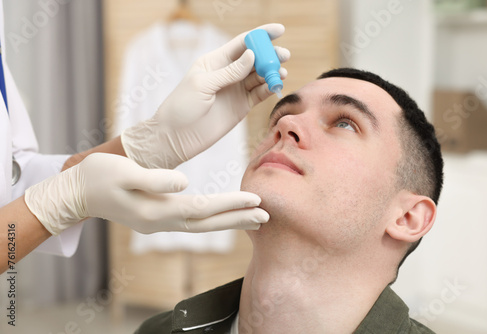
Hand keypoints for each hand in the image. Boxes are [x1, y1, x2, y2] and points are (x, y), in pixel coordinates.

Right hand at [24, 153, 268, 234]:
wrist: (77, 193)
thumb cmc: (98, 177)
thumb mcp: (124, 172)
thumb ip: (155, 179)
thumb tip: (184, 182)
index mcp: (156, 210)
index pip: (202, 209)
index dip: (230, 204)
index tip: (256, 199)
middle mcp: (161, 221)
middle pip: (207, 223)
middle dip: (238, 219)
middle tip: (267, 216)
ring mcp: (158, 223)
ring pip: (201, 225)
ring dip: (228, 221)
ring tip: (254, 219)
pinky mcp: (156, 218)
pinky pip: (191, 221)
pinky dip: (212, 219)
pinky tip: (223, 215)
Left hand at [121, 23, 289, 168]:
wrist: (176, 137)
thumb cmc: (182, 106)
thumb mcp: (203, 85)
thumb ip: (229, 72)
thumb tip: (252, 56)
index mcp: (215, 62)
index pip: (242, 43)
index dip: (260, 35)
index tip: (279, 30)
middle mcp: (228, 73)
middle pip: (255, 59)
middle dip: (271, 55)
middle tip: (284, 55)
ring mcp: (236, 90)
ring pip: (260, 76)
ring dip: (273, 72)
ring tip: (282, 72)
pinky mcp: (242, 106)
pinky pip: (260, 94)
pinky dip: (270, 89)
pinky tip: (276, 85)